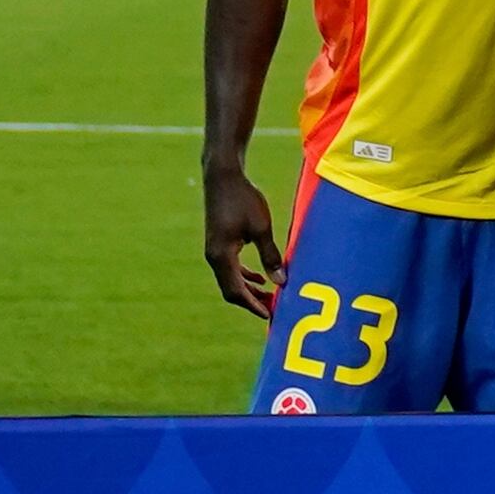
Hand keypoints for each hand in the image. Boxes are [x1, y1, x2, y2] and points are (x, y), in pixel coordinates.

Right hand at [204, 164, 282, 316]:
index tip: (269, 316)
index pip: (235, 291)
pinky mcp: (219, 243)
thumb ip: (270, 256)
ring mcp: (214, 250)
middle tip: (273, 309)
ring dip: (249, 290)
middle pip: (231, 289)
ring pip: (231, 279)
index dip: (252, 305)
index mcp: (221, 256)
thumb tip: (280, 282)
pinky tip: (260, 278)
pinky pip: (230, 268)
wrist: (224, 178)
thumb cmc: (244, 200)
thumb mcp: (262, 228)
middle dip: (251, 301)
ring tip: (270, 296)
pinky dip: (244, 276)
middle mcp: (214, 257)